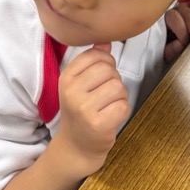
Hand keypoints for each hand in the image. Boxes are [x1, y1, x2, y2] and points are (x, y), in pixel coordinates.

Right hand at [54, 44, 129, 176]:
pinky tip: (111, 117)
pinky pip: (123, 106)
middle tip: (106, 94)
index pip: (94, 55)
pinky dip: (122, 111)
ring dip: (120, 97)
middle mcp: (72, 92)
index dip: (106, 62)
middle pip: (108, 70)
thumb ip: (92, 62)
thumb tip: (106, 42)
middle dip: (114, 80)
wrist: (76, 147)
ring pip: (118, 87)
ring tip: (108, 106)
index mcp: (66, 78)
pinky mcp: (99, 125)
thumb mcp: (79, 85)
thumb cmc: (80, 112)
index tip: (102, 76)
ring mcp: (84, 109)